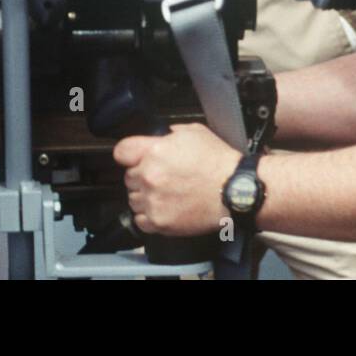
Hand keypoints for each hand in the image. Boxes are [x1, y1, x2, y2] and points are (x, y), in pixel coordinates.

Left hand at [113, 123, 241, 235]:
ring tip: (167, 194)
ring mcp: (152, 201)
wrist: (234, 191)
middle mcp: (149, 176)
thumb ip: (171, 133)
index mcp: (155, 151)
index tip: (134, 158)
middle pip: (129, 176)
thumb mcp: (195, 132)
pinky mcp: (159, 222)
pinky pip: (140, 220)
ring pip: (133, 199)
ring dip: (145, 196)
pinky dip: (149, 215)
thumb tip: (162, 136)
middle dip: (143, 175)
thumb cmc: (218, 162)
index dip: (129, 154)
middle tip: (163, 177)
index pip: (122, 151)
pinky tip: (164, 208)